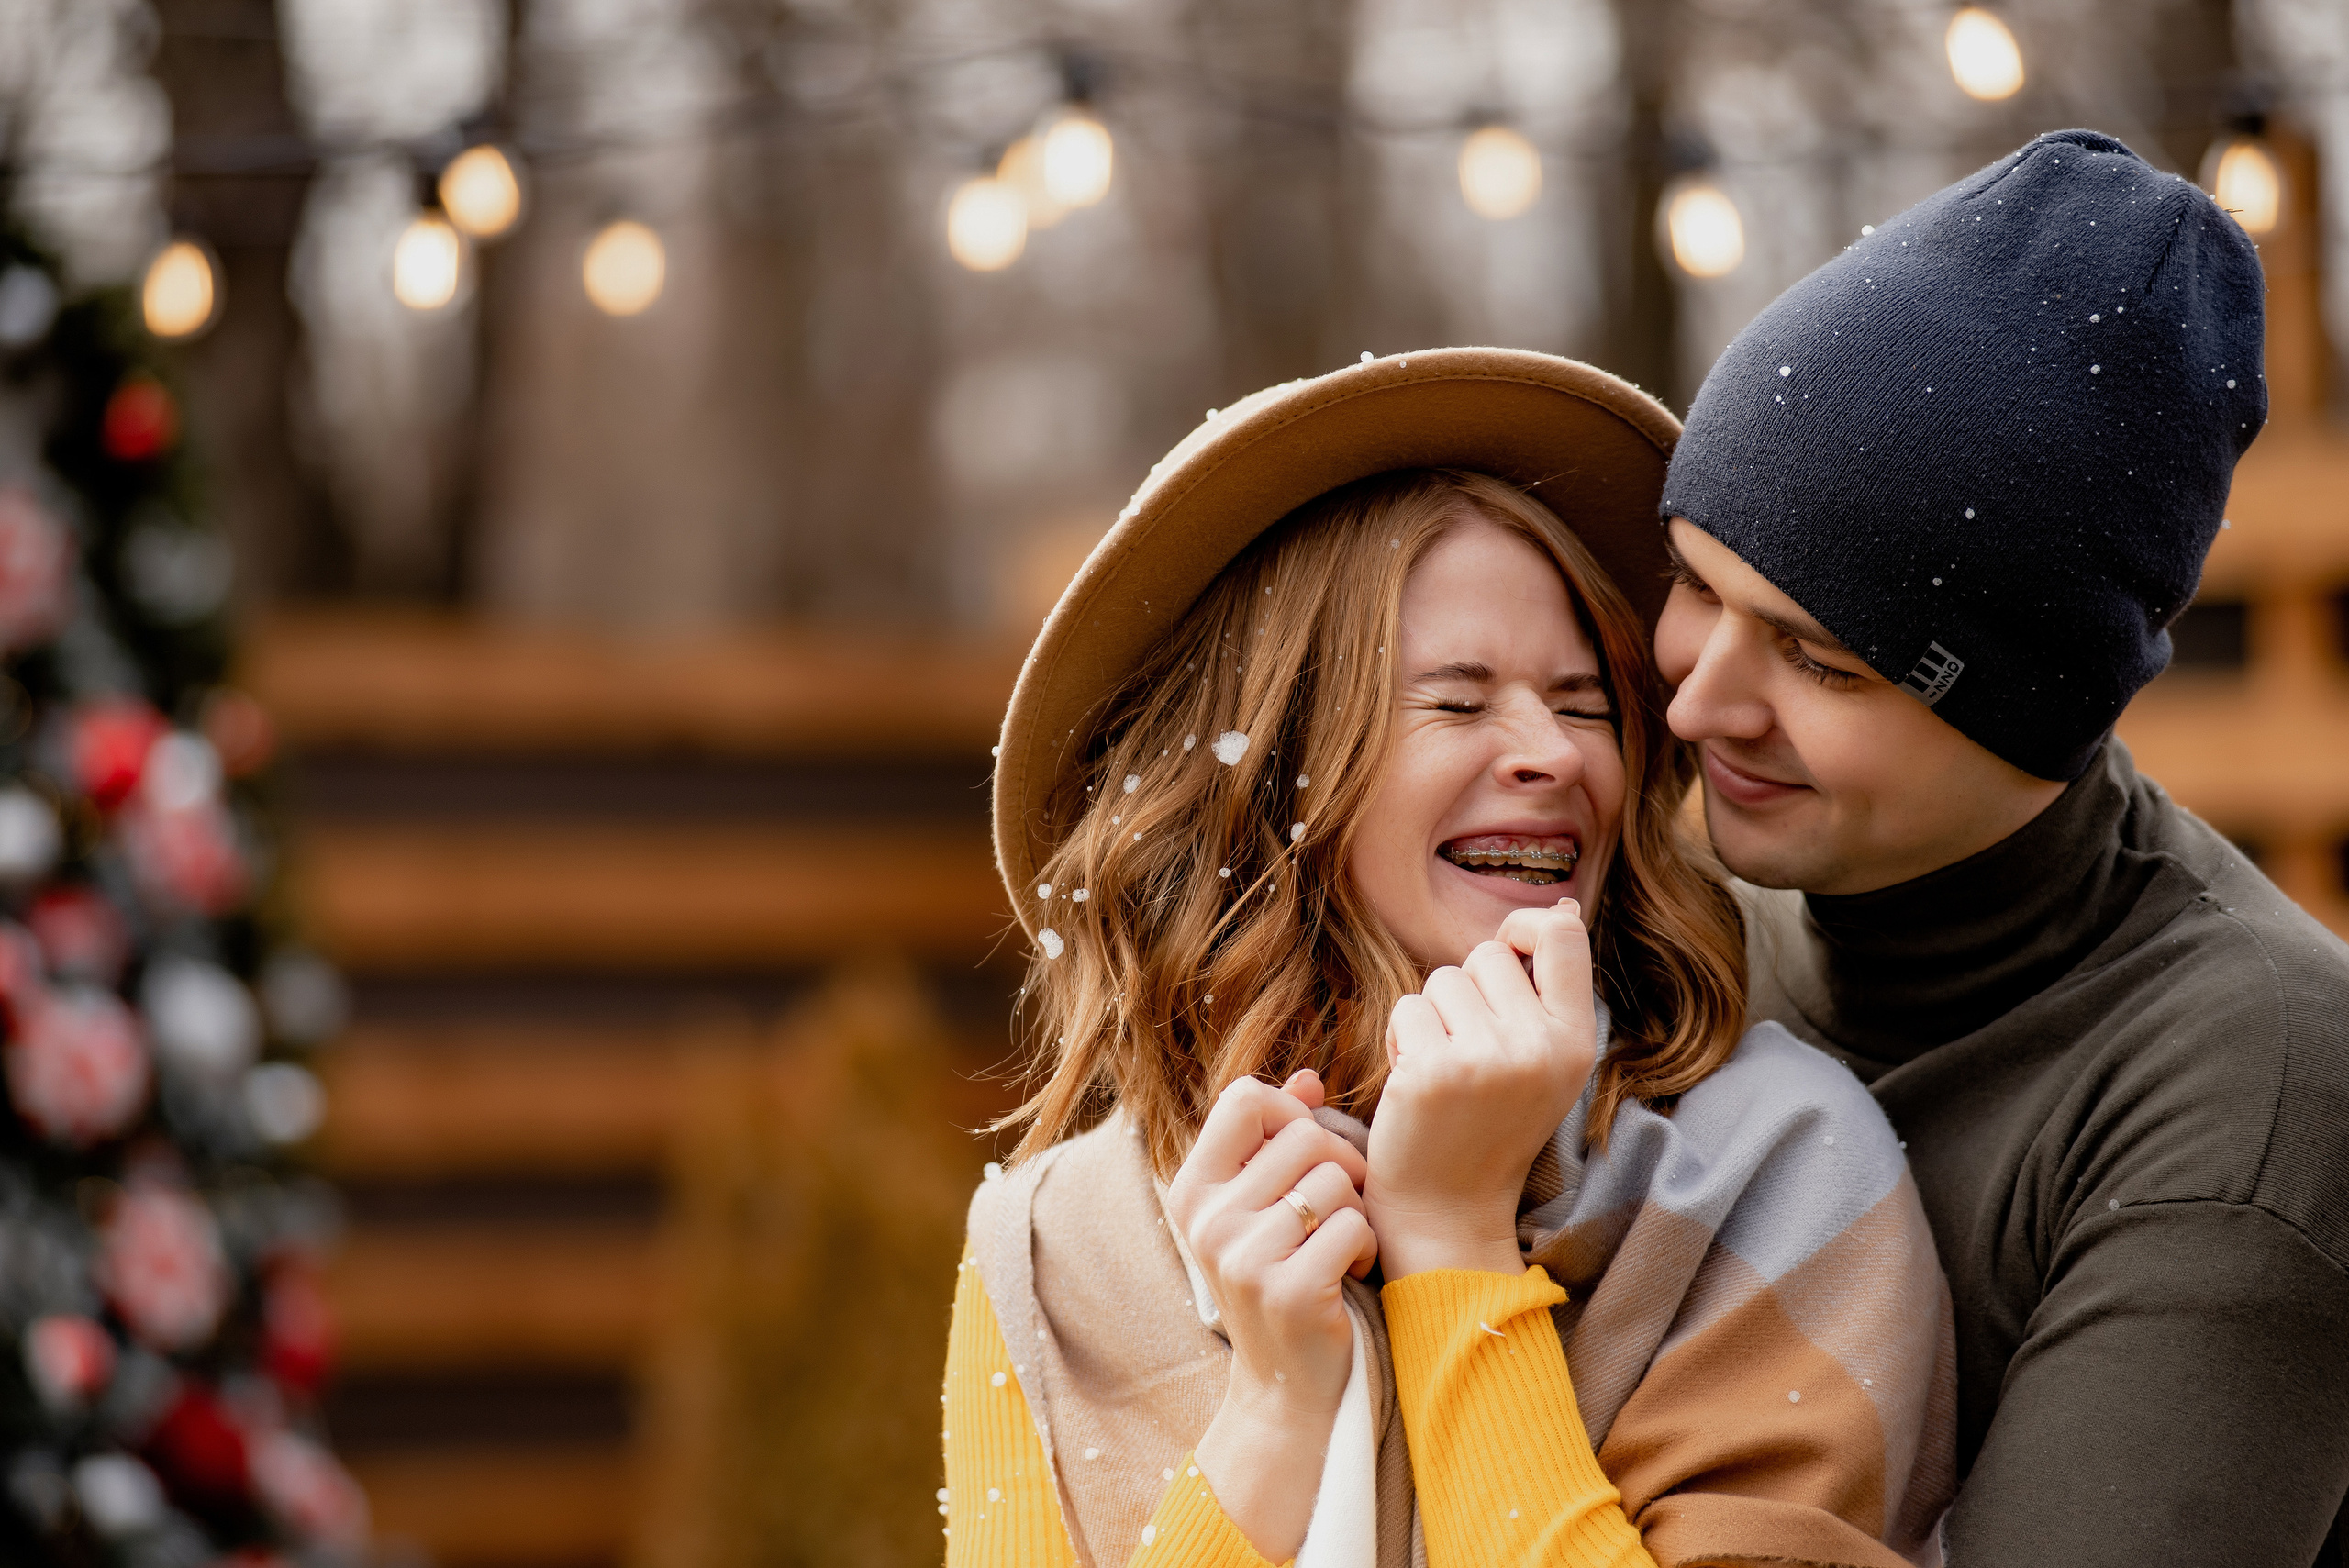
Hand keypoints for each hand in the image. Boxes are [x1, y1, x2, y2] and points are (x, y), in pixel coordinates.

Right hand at [1167, 1070, 1377, 1560]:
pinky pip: (1353, 1224)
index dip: (1289, 1111)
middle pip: (1303, 1135)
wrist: (1285, 1386)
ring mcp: (1244, 1258)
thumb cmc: (1280, 1280)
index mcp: (1191, 1191)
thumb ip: (1278, 1140)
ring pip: (1335, 1178)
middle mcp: (1207, 1221)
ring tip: (1339, 1243)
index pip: (1244, 1097)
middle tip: (1341, 1204)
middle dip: (1341, 1162)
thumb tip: (1310, 1078)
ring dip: (1356, 1209)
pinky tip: (1348, 1271)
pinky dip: (1364, 1245)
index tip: (1306, 1150)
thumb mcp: (1261, 1208)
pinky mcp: (1289, 1291)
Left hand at [1366, 898, 1597, 1278]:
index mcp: (1575, 1041)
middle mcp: (1537, 1047)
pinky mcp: (1431, 1071)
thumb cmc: (1491, 1125)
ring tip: (1442, 1068)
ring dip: (1431, 1016)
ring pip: (1441, 979)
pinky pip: (1405, 1009)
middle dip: (1466, 990)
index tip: (1507, 962)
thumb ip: (1548, 990)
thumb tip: (1559, 908)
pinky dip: (1401, 1039)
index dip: (1524, 930)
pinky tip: (1414, 1083)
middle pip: (1487, 955)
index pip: (1561, 935)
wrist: (1448, 1210)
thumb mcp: (1543, 1061)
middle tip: (1468, 1048)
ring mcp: (1484, 1060)